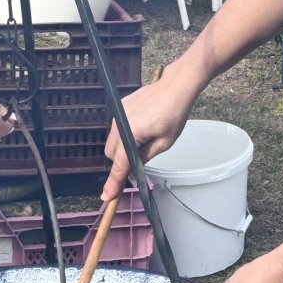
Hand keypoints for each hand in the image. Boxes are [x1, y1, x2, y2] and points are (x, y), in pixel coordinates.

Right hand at [100, 73, 196, 200]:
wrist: (175, 86)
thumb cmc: (174, 114)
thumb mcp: (164, 142)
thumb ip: (145, 157)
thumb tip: (132, 169)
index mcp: (131, 134)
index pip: (119, 165)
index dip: (114, 183)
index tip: (107, 197)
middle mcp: (119, 123)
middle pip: (111, 154)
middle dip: (120, 162)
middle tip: (137, 163)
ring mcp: (118, 113)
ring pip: (112, 140)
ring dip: (122, 147)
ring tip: (144, 140)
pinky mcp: (120, 106)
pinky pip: (116, 127)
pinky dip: (124, 133)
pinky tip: (141, 127)